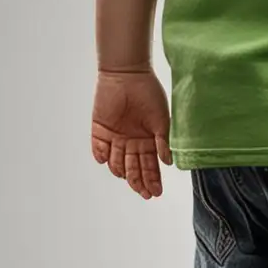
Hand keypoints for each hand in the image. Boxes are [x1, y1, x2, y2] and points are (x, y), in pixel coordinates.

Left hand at [91, 66, 172, 198]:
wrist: (128, 75)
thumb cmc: (149, 94)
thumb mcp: (161, 120)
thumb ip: (163, 141)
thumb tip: (168, 163)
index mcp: (148, 141)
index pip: (150, 165)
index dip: (153, 180)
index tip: (155, 193)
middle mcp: (131, 142)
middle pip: (135, 167)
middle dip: (139, 181)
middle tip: (143, 193)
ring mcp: (115, 137)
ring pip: (117, 162)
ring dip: (122, 171)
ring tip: (128, 177)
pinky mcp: (100, 130)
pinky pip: (99, 148)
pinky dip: (102, 156)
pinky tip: (107, 161)